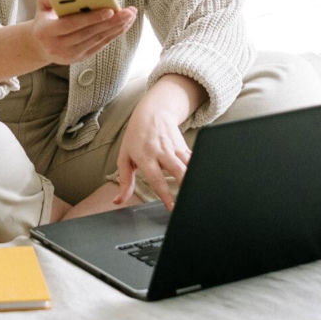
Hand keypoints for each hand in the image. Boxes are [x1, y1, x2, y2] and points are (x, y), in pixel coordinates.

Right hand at [31, 0, 136, 65]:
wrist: (41, 44)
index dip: (90, 18)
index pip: (71, 24)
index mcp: (45, 31)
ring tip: (130, 15)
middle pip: (88, 33)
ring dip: (116, 28)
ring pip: (97, 40)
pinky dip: (113, 34)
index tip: (109, 10)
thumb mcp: (41, 3)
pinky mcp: (80, 58)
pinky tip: (124, 24)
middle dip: (110, 22)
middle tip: (128, 12)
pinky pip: (100, 45)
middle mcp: (57, 46)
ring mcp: (70, 55)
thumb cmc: (45, 18)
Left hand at [114, 77, 201, 209]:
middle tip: (189, 201)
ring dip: (194, 177)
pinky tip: (203, 178)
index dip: (165, 194)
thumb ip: (124, 181)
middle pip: (177, 169)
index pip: (156, 179)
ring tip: (198, 192)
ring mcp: (174, 147)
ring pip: (188, 163)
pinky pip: (193, 158)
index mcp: (145, 157)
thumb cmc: (135, 137)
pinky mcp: (183, 145)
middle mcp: (161, 152)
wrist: (152, 112)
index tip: (172, 207)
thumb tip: (118, 201)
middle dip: (185, 185)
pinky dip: (198, 168)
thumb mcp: (124, 157)